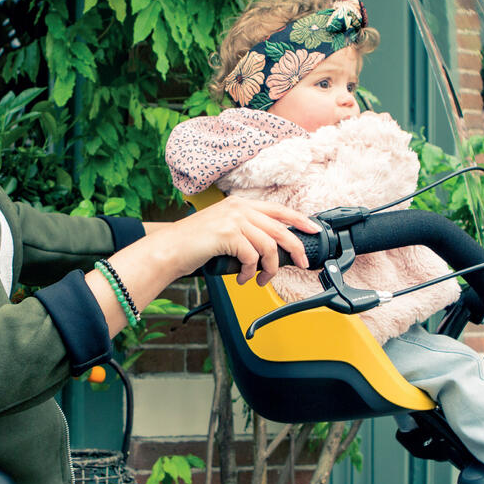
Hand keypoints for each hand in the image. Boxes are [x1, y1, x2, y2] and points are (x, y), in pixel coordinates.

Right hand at [170, 196, 320, 284]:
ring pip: (269, 247)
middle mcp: (239, 208)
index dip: (299, 220)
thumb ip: (246, 231)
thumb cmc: (195, 244)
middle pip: (280, 229)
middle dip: (295, 249)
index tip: (313, 230)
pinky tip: (242, 278)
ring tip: (260, 279)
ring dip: (269, 269)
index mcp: (240, 204)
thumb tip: (271, 248)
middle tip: (301, 263)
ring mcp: (233, 220)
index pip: (278, 210)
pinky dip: (250, 273)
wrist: (170, 249)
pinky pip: (252, 258)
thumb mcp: (224, 230)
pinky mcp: (228, 234)